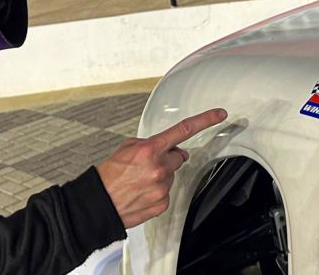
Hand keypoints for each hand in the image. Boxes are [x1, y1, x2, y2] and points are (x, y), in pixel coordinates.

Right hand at [97, 108, 227, 227]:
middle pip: (178, 157)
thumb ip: (152, 143)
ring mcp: (162, 187)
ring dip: (161, 175)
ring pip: (172, 175)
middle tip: (149, 164)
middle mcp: (159, 167)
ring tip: (140, 180)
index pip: (184, 129)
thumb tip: (172, 147)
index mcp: (151, 149)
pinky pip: (167, 192)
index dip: (205, 120)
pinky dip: (157, 191)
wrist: (99, 203)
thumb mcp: (128, 147)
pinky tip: (142, 191)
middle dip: (168, 158)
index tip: (219, 114)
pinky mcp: (162, 203)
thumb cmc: (110, 174)